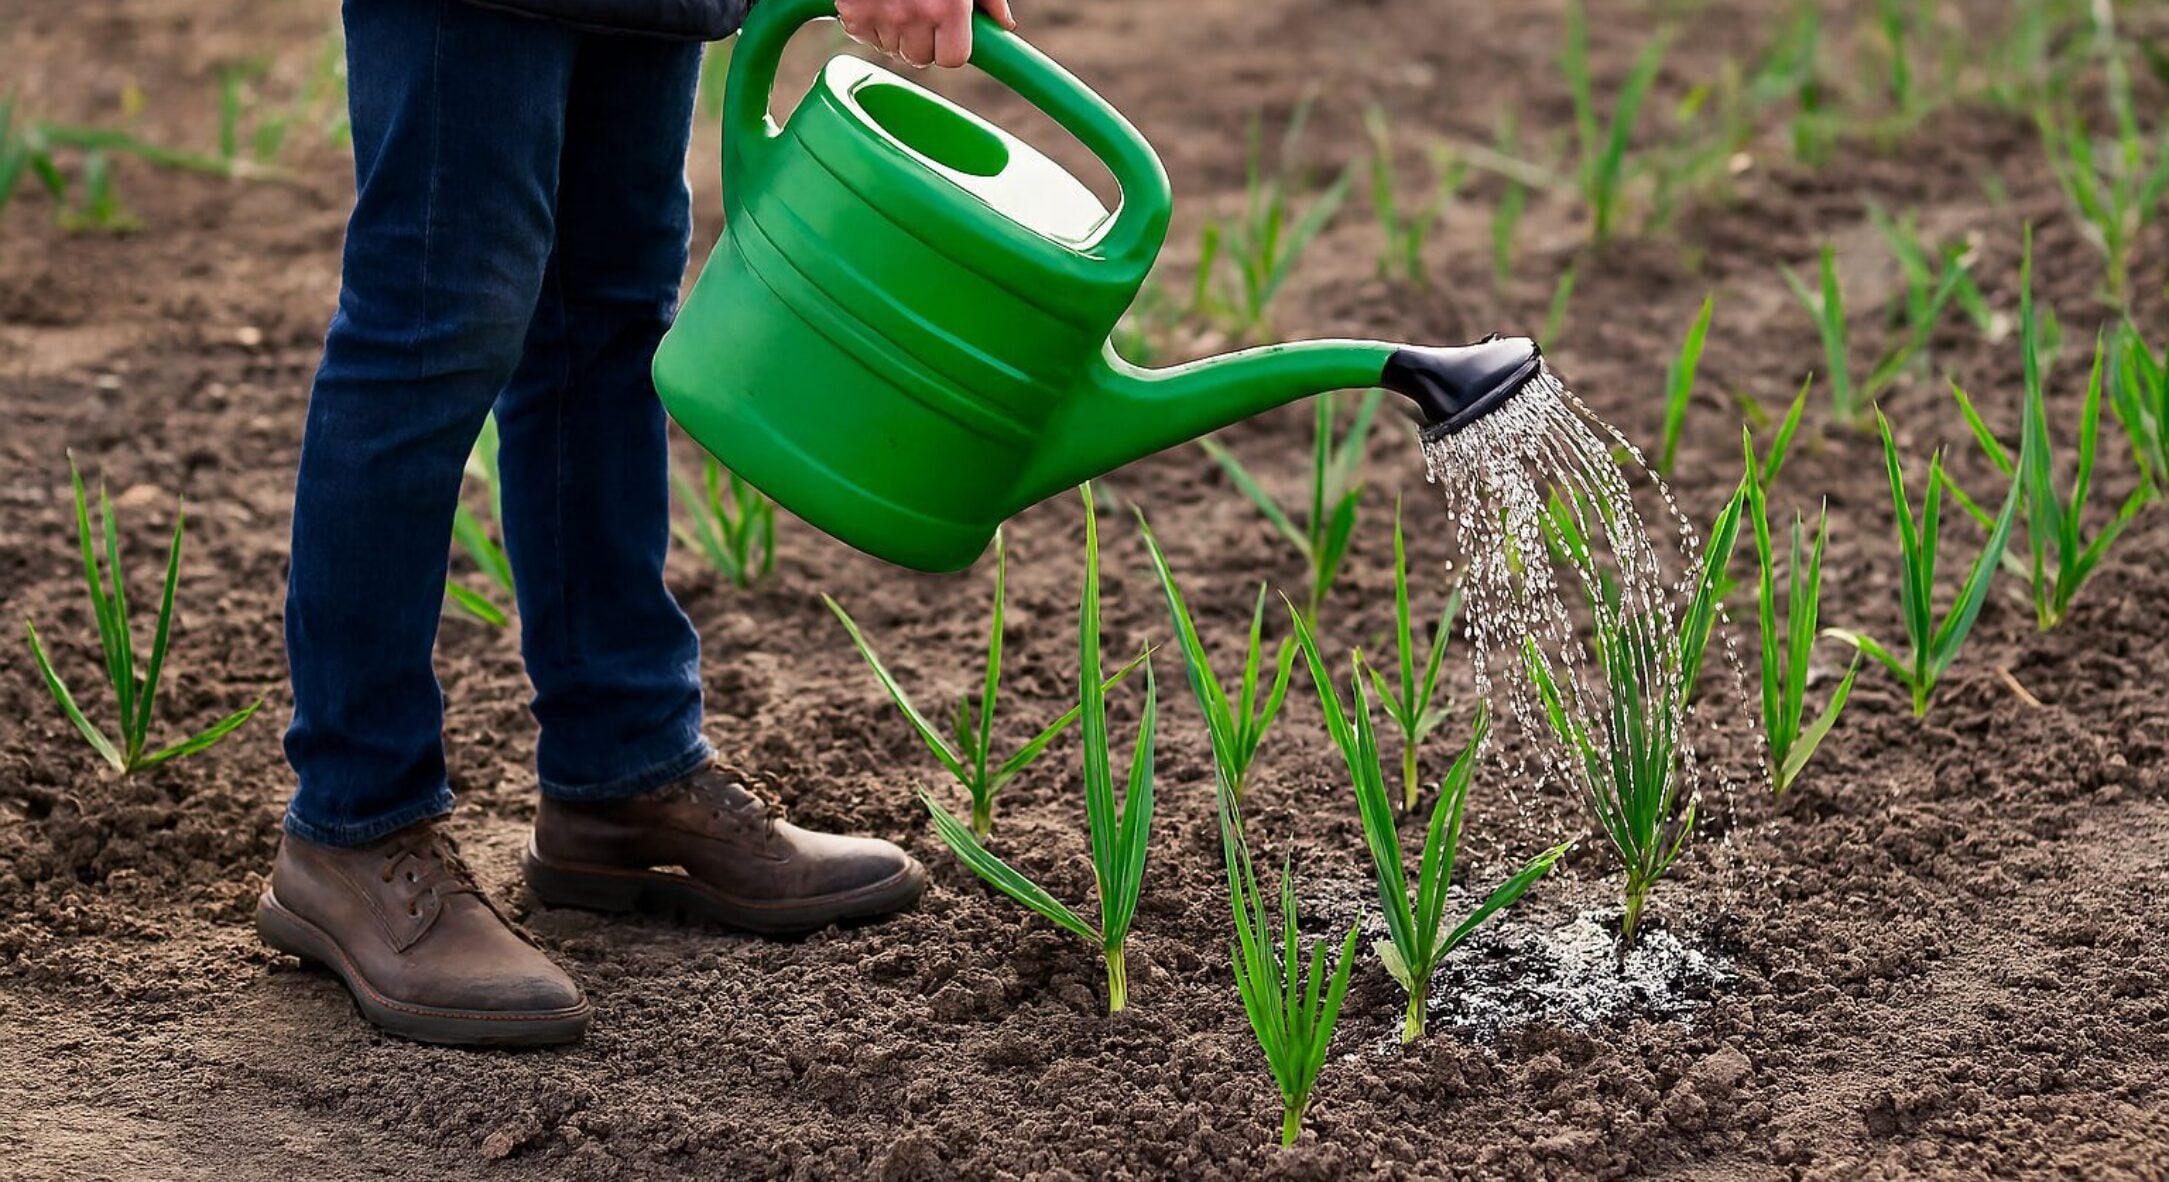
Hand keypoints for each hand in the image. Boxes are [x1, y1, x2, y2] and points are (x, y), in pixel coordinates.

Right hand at [837, 0, 1017, 69]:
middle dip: (921, 40)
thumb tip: (1003, 24)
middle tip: (919, 10)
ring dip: (894, 31)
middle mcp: (914, 14)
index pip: (953, 58)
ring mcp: (880, 14)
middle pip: (920, 57)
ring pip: (891, 48)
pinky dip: (868, 21)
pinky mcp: (853, 12)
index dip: (950, 47)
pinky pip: (863, 35)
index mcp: (948, 6)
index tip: (946, 34)